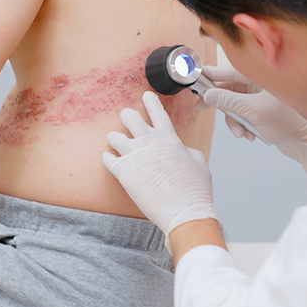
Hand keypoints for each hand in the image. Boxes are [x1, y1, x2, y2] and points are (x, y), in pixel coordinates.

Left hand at [102, 91, 216, 235]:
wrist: (183, 211)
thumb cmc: (194, 191)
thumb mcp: (200, 163)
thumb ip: (187, 151)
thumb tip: (181, 149)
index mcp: (168, 138)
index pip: (157, 112)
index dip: (151, 102)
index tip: (146, 95)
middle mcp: (149, 142)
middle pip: (130, 116)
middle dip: (127, 115)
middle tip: (127, 119)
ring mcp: (134, 155)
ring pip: (113, 136)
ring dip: (115, 139)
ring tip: (118, 144)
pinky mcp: (122, 171)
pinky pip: (106, 158)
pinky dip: (108, 158)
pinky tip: (111, 161)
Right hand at [202, 65, 306, 176]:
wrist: (302, 144)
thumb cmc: (288, 125)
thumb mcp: (254, 112)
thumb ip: (229, 101)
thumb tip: (209, 94)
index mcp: (260, 77)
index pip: (230, 71)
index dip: (212, 74)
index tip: (197, 76)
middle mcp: (259, 84)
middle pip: (229, 88)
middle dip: (219, 102)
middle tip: (202, 107)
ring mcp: (259, 96)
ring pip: (233, 104)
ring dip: (233, 120)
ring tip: (240, 132)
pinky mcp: (259, 108)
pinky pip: (241, 113)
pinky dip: (241, 124)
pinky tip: (249, 134)